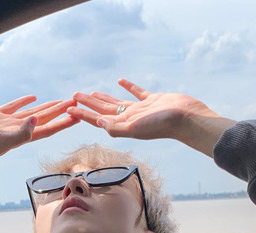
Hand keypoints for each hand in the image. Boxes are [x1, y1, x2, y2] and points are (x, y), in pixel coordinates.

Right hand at [0, 96, 78, 158]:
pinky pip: (14, 106)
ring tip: (60, 101)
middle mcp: (18, 130)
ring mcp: (7, 122)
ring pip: (32, 112)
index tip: (77, 116)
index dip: (63, 122)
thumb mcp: (4, 141)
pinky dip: (24, 101)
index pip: (48, 129)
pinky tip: (33, 97)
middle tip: (75, 103)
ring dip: (47, 107)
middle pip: (44, 119)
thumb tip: (37, 120)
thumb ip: (22, 133)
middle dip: (60, 112)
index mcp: (23, 137)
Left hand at [67, 79, 236, 156]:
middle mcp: (129, 119)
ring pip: (117, 102)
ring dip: (103, 98)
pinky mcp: (152, 100)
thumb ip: (117, 127)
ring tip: (91, 92)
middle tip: (74, 96)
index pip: (98, 120)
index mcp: (124, 126)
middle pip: (104, 110)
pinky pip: (136, 93)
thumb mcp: (135, 128)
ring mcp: (140, 110)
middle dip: (88, 104)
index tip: (69, 109)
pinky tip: (121, 80)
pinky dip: (128, 87)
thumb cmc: (162, 126)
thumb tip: (99, 122)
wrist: (186, 118)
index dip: (83, 114)